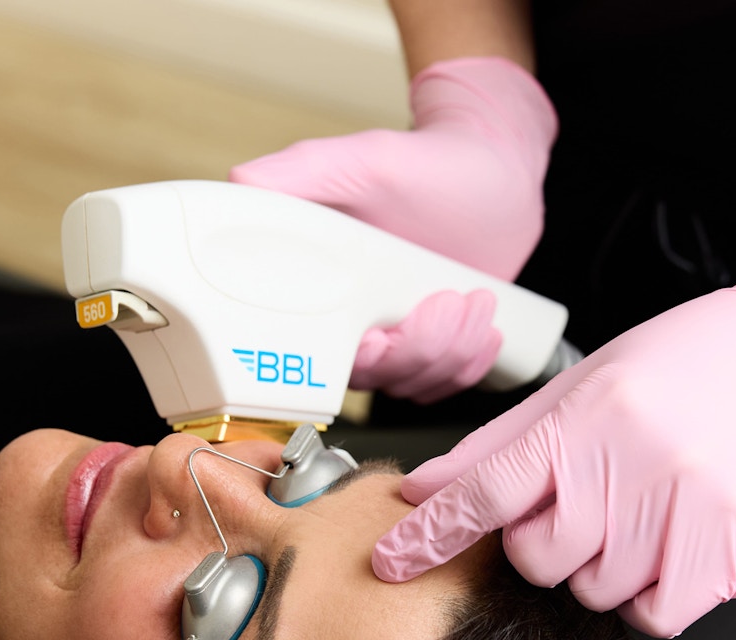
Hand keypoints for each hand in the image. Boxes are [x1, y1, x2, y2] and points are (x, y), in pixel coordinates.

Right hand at [230, 56, 555, 401]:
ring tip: (473, 300)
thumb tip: (241, 181)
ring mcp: (398, 336)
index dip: (352, 360)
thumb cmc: (428, 164)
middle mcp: (356, 320)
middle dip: (418, 351)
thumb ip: (301, 171)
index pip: (319, 355)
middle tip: (444, 303)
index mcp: (324, 287)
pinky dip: (472, 363)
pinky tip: (487, 327)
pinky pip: (449, 383)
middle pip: (375, 377)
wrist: (493, 171)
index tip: (377, 339)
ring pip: (415, 383)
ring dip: (452, 351)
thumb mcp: (363, 161)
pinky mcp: (439, 347)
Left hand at [372, 271, 735, 637]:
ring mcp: (689, 510)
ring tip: (632, 509)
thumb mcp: (574, 389)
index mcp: (585, 419)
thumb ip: (496, 447)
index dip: (429, 533)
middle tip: (580, 500)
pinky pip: (655, 614)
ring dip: (596, 565)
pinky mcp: (734, 549)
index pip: (484, 491)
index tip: (390, 561)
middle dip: (541, 541)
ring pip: (593, 591)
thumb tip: (424, 486)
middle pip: (537, 557)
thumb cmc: (673, 364)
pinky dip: (645, 594)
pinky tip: (659, 545)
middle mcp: (634, 464)